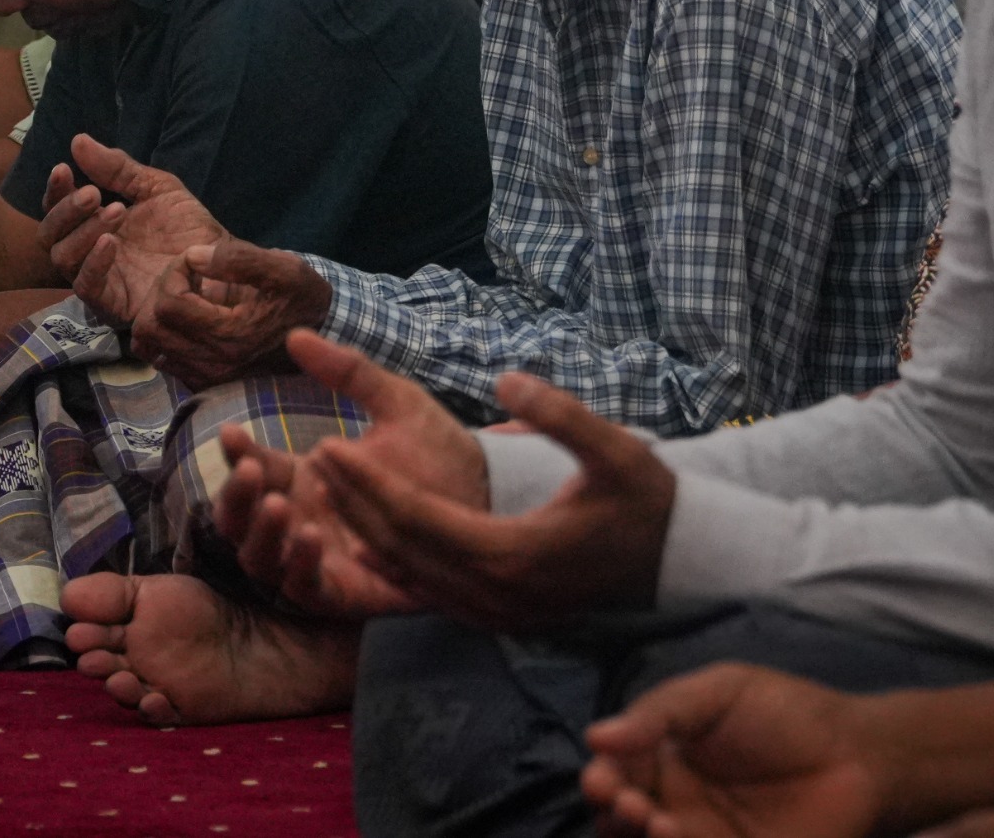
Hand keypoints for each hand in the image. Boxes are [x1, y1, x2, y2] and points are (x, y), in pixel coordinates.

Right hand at [39, 137, 227, 329]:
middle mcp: (89, 251)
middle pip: (51, 234)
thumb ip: (118, 169)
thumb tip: (78, 141)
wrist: (219, 264)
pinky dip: (93, 263)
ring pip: (63, 258)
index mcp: (95, 223)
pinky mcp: (111, 304)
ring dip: (82, 231)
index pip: (59, 208)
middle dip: (66, 210)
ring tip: (115, 210)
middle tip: (93, 194)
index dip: (56, 190)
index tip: (64, 169)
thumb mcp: (156, 188)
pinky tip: (110, 242)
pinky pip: (87, 286)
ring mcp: (99, 278)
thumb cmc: (188, 228)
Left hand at [131, 238, 332, 385]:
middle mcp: (213, 366)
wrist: (324, 342)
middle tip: (186, 277)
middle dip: (160, 292)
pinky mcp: (204, 385)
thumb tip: (192, 257)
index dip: (173, 273)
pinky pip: (163, 359)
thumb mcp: (284, 269)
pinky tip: (192, 317)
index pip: (168, 304)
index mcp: (231, 337)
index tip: (194, 261)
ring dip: (159, 314)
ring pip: (150, 347)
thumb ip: (238, 259)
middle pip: (149, 328)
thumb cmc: (304, 301)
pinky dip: (167, 334)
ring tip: (188, 296)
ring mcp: (206, 379)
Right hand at [213, 328, 482, 618]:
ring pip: (261, 559)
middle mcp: (303, 519)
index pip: (253, 467)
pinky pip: (304, 589)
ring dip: (261, 533)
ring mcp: (319, 559)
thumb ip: (347, 372)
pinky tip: (313, 535)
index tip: (232, 431)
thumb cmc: (439, 452)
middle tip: (250, 471)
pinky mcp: (344, 593)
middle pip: (240, 520)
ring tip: (277, 504)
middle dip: (234, 498)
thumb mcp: (394, 402)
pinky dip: (299, 566)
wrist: (489, 501)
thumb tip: (294, 335)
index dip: (237, 454)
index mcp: (306, 476)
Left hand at [308, 354, 673, 631]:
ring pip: (409, 575)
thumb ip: (560, 413)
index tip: (326, 444)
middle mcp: (495, 594)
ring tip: (332, 486)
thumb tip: (507, 376)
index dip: (366, 483)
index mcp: (513, 554)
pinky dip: (394, 559)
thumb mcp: (614, 449)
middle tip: (313, 458)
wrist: (681, 563)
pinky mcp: (500, 617)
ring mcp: (496, 613)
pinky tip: (370, 529)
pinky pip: (430, 590)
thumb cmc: (647, 501)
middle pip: (400, 550)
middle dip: (352, 504)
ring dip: (366, 531)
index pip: (415, 519)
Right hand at [580, 663, 883, 837]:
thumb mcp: (719, 692)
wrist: (858, 756)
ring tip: (658, 823)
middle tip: (630, 804)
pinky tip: (679, 837)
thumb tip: (596, 736)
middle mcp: (675, 800)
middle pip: (623, 816)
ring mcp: (702, 836)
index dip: (602, 778)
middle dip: (615, 813)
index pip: (616, 770)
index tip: (602, 780)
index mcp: (664, 754)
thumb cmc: (786, 713)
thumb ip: (662, 712)